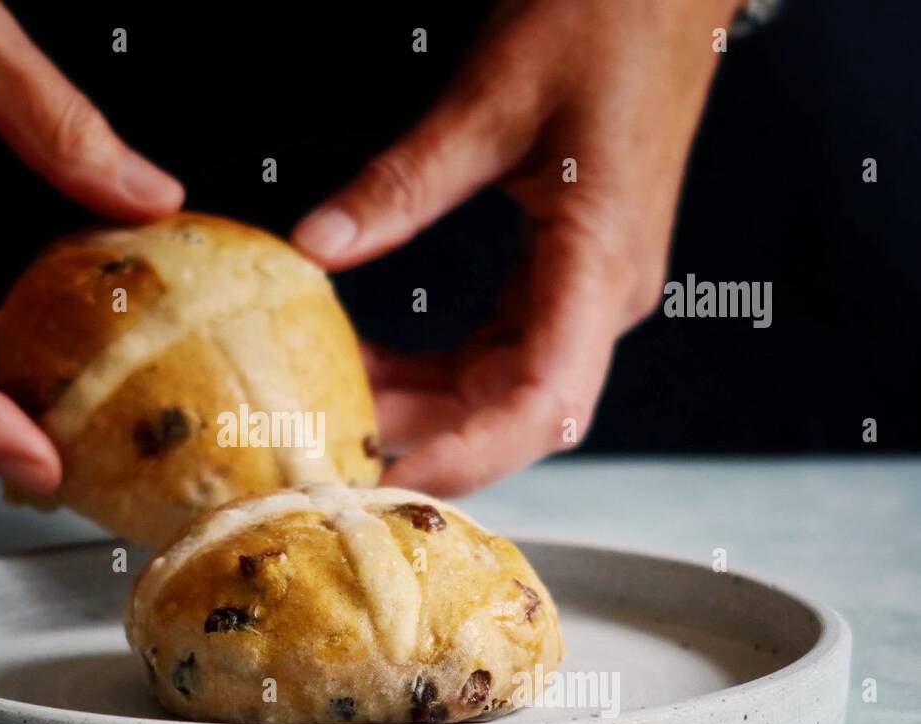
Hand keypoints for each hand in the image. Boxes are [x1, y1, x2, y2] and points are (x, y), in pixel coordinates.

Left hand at [293, 0, 742, 495]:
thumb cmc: (608, 18)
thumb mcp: (491, 98)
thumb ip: (400, 184)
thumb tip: (313, 248)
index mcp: (601, 264)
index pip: (541, 402)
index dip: (467, 455)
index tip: (389, 478)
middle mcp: (603, 296)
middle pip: (514, 412)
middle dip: (422, 437)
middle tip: (329, 442)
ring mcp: (588, 289)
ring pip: (500, 388)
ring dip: (421, 406)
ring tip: (335, 402)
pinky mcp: (566, 274)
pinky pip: (497, 350)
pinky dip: (434, 368)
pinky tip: (372, 361)